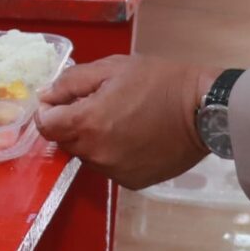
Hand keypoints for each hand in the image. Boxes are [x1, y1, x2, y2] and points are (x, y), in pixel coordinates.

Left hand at [34, 56, 213, 188]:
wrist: (203, 110)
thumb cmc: (159, 81)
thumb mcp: (113, 67)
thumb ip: (72, 82)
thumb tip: (46, 97)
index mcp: (88, 123)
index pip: (46, 125)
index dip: (49, 110)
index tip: (64, 100)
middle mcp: (96, 154)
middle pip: (65, 141)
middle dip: (73, 123)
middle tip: (100, 104)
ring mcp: (114, 172)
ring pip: (87, 155)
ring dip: (93, 140)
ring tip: (122, 120)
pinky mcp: (132, 182)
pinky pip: (109, 167)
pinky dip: (114, 153)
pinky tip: (134, 137)